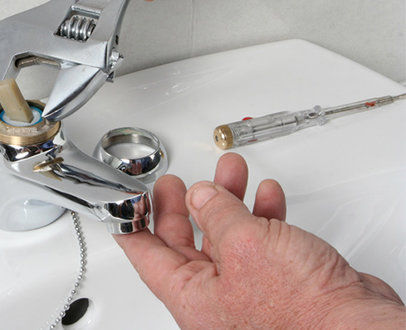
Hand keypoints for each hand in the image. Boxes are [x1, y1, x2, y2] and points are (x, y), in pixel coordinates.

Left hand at [115, 153, 404, 327]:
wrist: (358, 328)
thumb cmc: (302, 312)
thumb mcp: (244, 245)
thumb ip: (216, 213)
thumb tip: (200, 196)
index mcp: (191, 297)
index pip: (145, 255)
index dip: (133, 223)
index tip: (127, 202)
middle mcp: (215, 297)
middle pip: (184, 242)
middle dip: (184, 204)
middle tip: (176, 182)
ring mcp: (247, 290)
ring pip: (226, 236)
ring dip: (228, 200)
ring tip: (230, 171)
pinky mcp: (278, 282)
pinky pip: (259, 242)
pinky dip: (260, 215)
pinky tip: (266, 195)